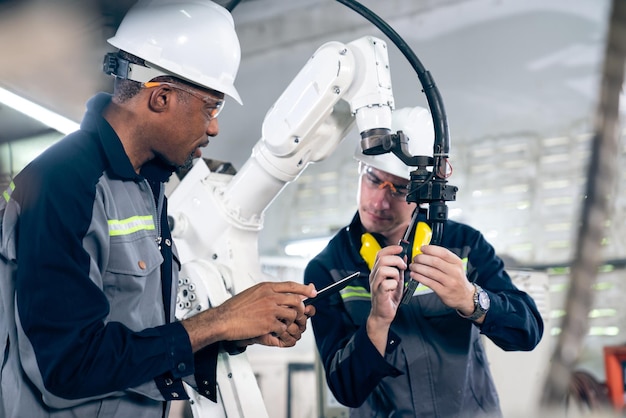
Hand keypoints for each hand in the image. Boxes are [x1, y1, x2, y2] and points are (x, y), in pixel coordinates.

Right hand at [182, 281, 315, 351]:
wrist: (223, 319)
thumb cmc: (235, 308)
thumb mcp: (253, 293)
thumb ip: (268, 293)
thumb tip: (282, 296)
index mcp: (266, 287)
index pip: (291, 285)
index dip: (305, 288)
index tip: (313, 291)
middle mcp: (270, 296)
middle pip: (296, 300)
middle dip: (301, 308)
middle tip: (301, 315)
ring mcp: (270, 309)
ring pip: (293, 315)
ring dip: (292, 322)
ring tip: (285, 326)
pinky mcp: (269, 323)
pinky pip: (284, 328)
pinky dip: (282, 333)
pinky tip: (276, 333)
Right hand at [366, 245, 404, 354]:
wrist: (383, 315)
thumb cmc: (389, 298)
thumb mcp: (396, 280)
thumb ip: (399, 269)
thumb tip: (405, 256)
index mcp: (377, 271)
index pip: (380, 253)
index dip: (391, 249)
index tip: (401, 248)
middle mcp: (374, 276)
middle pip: (382, 259)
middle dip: (396, 260)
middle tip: (403, 266)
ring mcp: (375, 284)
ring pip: (383, 269)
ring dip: (395, 273)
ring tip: (398, 280)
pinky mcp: (379, 293)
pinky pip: (385, 283)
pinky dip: (393, 284)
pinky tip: (394, 288)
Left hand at [408, 245, 473, 311]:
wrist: (465, 297)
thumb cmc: (456, 279)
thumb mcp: (455, 267)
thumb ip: (442, 259)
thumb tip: (425, 251)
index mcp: (457, 262)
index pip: (443, 252)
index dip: (430, 249)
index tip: (421, 248)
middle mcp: (455, 272)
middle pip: (435, 261)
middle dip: (421, 258)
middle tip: (415, 258)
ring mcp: (450, 282)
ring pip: (430, 272)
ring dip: (418, 268)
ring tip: (412, 266)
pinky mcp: (444, 292)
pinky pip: (428, 282)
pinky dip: (419, 277)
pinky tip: (414, 275)